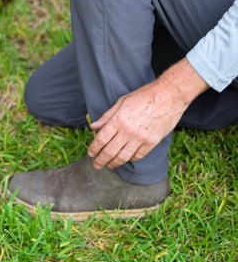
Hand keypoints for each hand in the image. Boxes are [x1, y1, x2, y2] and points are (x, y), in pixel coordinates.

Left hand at [88, 59, 207, 168]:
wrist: (169, 95)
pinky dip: (130, 159)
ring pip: (124, 156)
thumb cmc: (144, 96)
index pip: (101, 139)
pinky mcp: (153, 141)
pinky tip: (125, 160)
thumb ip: (107, 116)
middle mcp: (128, 131)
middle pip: (110, 151)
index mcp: (118, 120)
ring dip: (114, 163)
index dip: (94, 149)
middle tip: (96, 165)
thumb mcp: (122, 102)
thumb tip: (93, 127)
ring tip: (109, 166)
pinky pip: (139, 155)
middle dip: (101, 160)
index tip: (90, 154)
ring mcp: (141, 138)